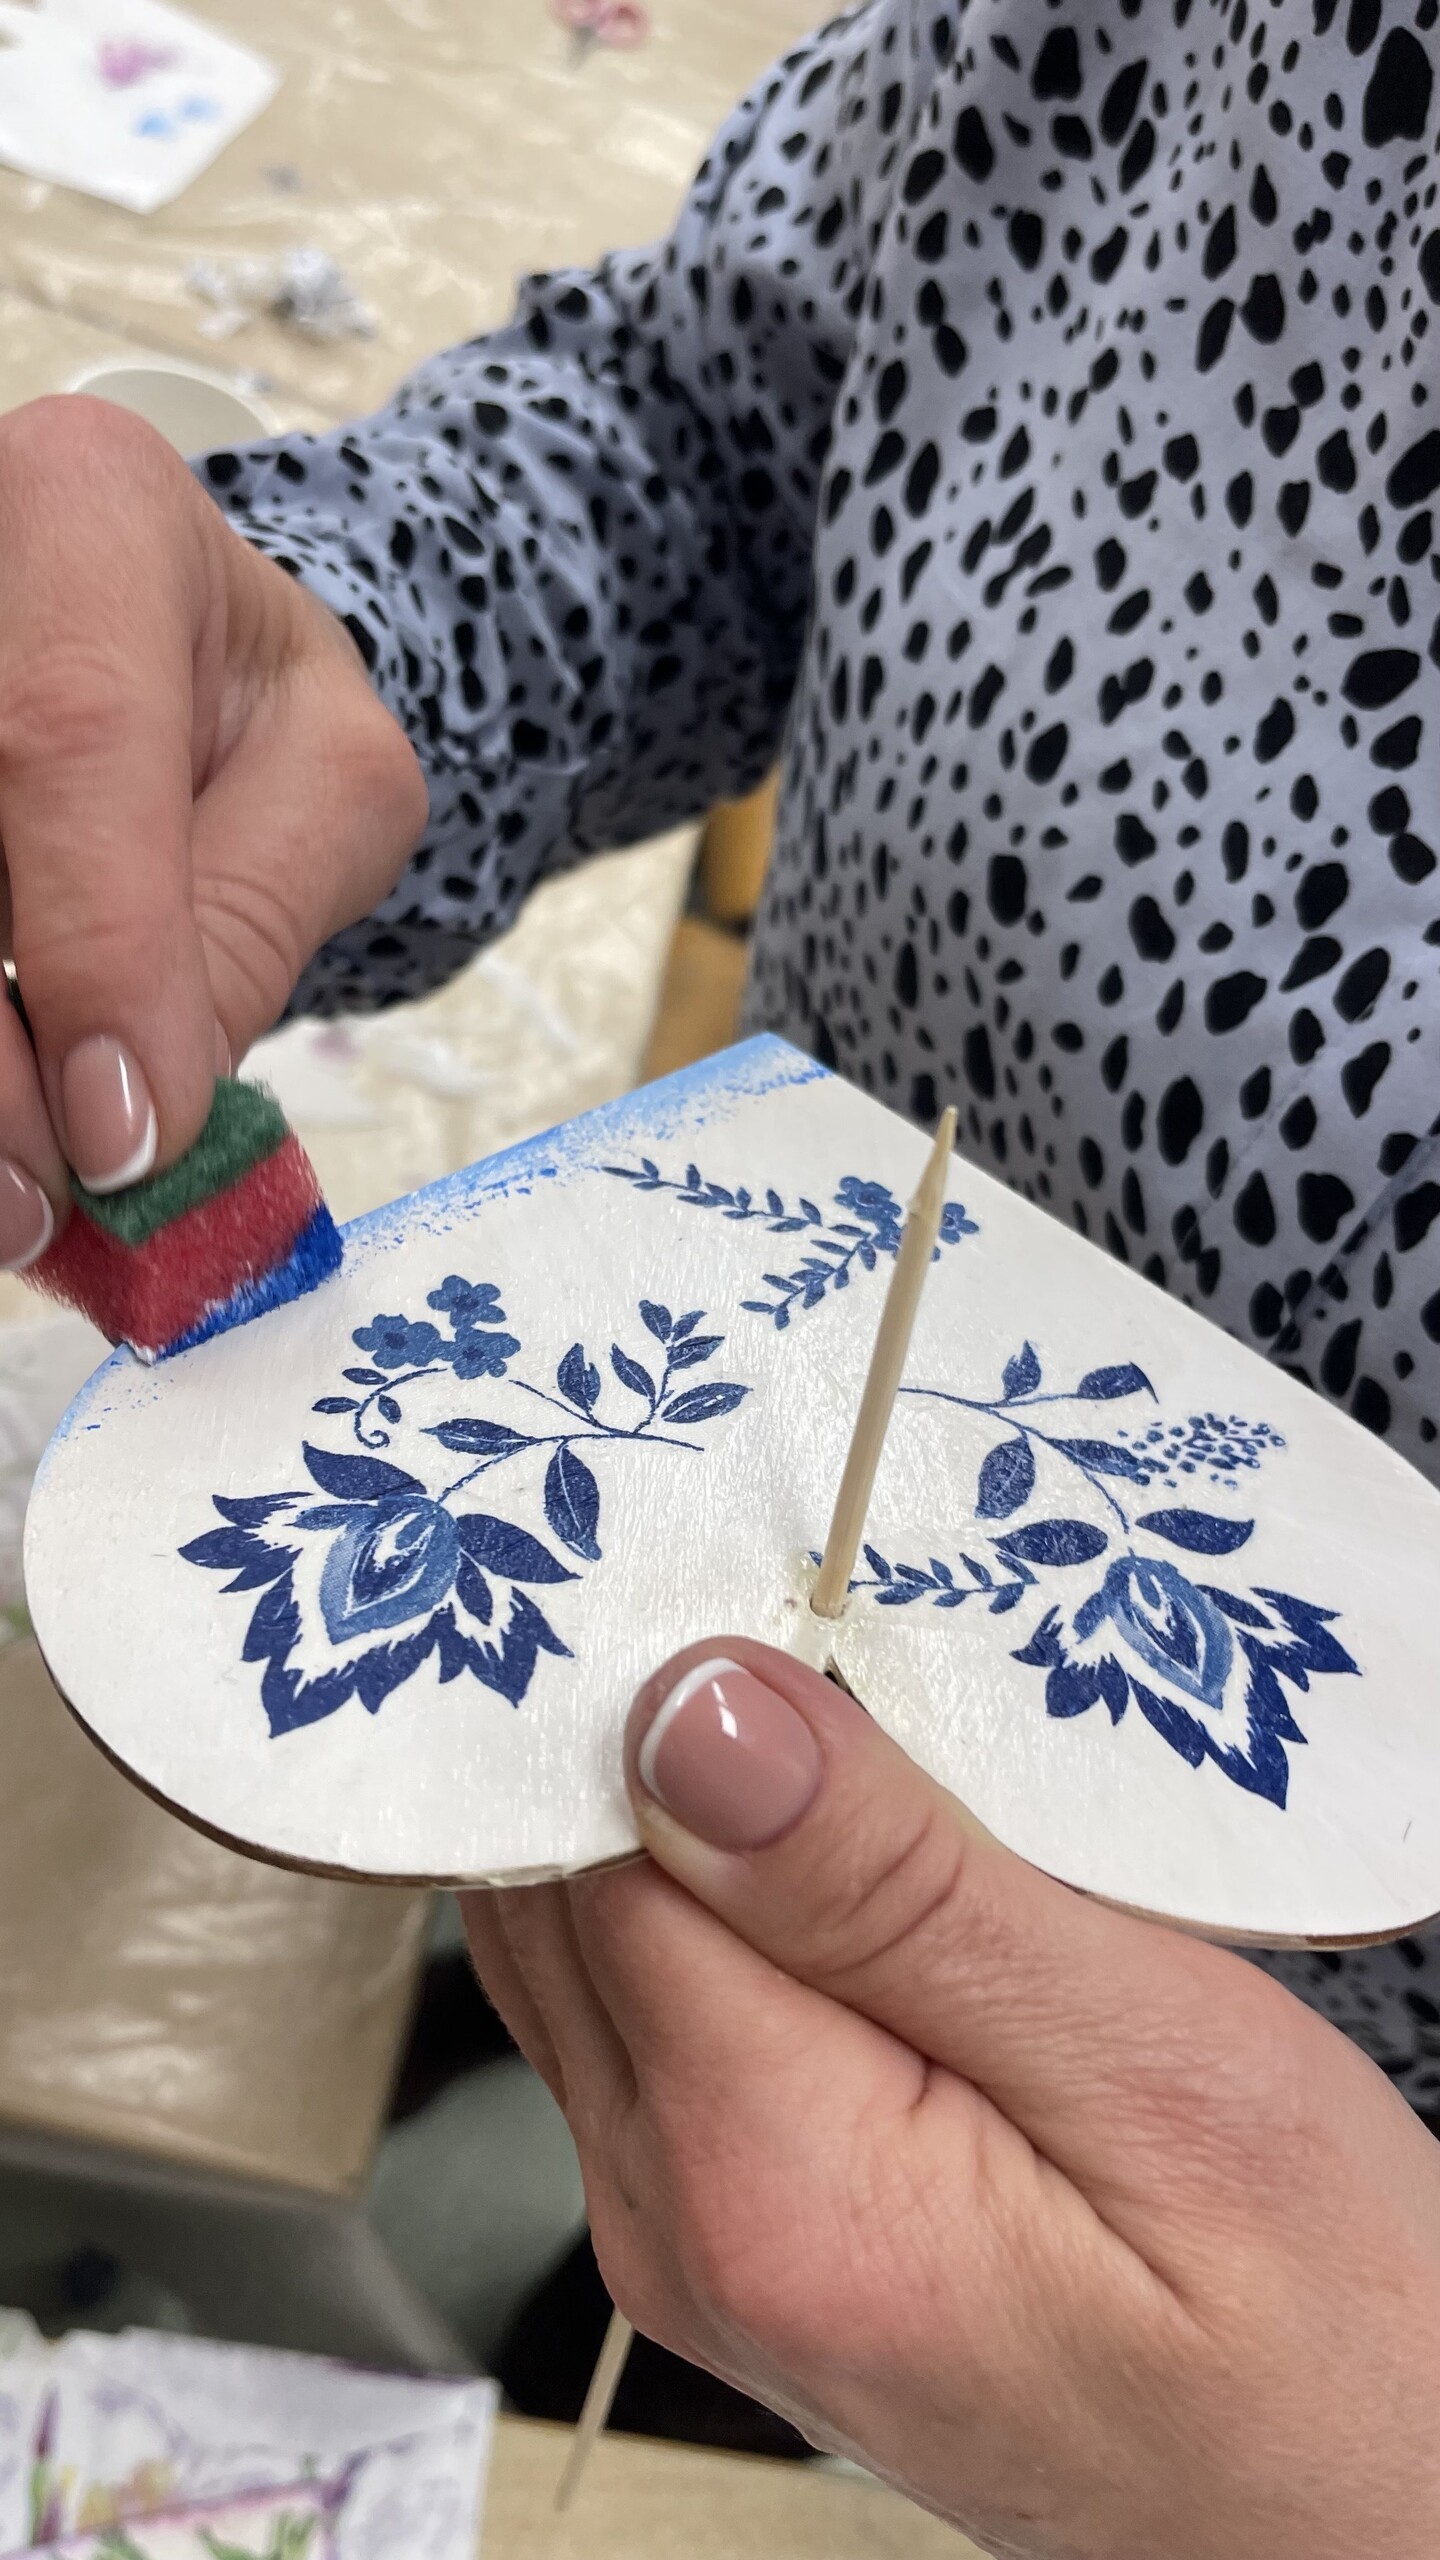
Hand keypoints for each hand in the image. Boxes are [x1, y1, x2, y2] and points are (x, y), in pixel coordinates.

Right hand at [0, 395, 424, 1260]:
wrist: (174, 652)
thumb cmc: (257, 713)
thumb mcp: (330, 788)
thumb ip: (246, 925)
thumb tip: (134, 1123)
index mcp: (91, 514)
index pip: (73, 740)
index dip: (93, 951)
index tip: (123, 1137)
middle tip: (43, 1205)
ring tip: (20, 1203)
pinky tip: (6, 1144)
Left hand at [463, 1639, 1439, 2559]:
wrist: (1376, 2522)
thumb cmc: (1330, 2338)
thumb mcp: (1158, 2069)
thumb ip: (901, 1895)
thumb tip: (683, 1720)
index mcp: (767, 2177)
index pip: (593, 1850)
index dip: (646, 1685)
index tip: (729, 1560)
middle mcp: (684, 2221)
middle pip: (565, 1895)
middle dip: (637, 1729)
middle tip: (770, 1583)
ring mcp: (701, 2237)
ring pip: (598, 1947)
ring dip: (671, 1805)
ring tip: (812, 1684)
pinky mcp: (747, 2229)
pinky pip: (667, 2015)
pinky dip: (714, 1897)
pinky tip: (816, 1828)